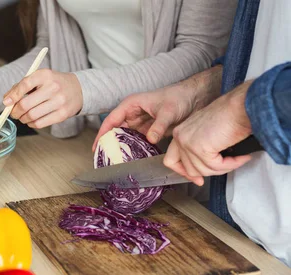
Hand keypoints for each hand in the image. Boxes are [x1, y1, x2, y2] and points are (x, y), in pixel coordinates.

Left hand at [2, 69, 82, 128]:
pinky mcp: (62, 114)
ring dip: (23, 119)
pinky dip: (32, 124)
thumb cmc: (53, 83)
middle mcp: (53, 87)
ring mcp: (59, 102)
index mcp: (45, 75)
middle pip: (26, 104)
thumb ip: (21, 87)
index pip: (25, 85)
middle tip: (14, 113)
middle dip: (15, 111)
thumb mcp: (39, 78)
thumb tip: (7, 101)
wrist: (78, 89)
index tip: (6, 103)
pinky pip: (40, 123)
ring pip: (32, 116)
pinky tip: (31, 120)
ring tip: (23, 117)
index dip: (13, 96)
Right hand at [94, 65, 223, 150]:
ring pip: (124, 137)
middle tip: (104, 159)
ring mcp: (139, 122)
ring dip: (120, 148)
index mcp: (131, 104)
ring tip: (115, 162)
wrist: (194, 98)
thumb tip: (150, 139)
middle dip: (109, 144)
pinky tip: (131, 159)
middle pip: (115, 130)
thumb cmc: (179, 97)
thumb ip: (158, 126)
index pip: (111, 120)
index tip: (96, 147)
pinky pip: (135, 140)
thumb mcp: (168, 111)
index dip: (102, 133)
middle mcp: (132, 113)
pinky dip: (132, 149)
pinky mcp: (147, 130)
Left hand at [163, 81, 253, 185]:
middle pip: (187, 168)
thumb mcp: (210, 133)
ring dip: (223, 167)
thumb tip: (200, 172)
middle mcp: (180, 135)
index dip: (184, 172)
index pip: (171, 159)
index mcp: (181, 131)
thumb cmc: (233, 113)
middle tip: (224, 168)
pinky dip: (231, 164)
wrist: (243, 104)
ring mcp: (187, 142)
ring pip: (202, 170)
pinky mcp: (199, 148)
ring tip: (237, 157)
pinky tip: (241, 156)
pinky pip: (215, 167)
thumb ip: (202, 150)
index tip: (197, 179)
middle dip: (208, 172)